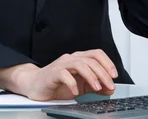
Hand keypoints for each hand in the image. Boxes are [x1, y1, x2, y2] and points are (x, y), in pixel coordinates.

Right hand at [0, 49, 117, 100]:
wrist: (34, 85)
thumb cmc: (56, 84)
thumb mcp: (80, 86)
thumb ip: (95, 86)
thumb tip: (110, 88)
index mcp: (78, 59)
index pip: (96, 54)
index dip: (107, 63)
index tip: (114, 76)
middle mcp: (70, 59)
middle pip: (91, 60)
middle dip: (103, 73)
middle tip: (110, 86)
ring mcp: (60, 65)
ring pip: (80, 64)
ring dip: (91, 76)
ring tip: (97, 88)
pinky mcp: (52, 73)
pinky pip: (64, 75)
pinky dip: (73, 84)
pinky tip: (76, 92)